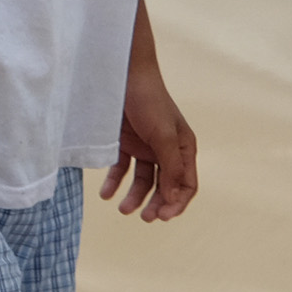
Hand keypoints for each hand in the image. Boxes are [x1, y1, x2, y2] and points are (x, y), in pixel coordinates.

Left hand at [103, 0, 196, 219]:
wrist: (121, 73)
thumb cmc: (149, 101)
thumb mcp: (163, 135)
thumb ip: (170, 167)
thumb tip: (174, 199)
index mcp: (183, 148)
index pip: (187, 184)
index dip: (177, 202)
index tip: (163, 217)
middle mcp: (167, 150)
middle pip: (165, 186)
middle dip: (156, 203)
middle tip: (144, 218)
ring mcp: (145, 147)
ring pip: (143, 181)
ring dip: (135, 197)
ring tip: (122, 208)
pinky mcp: (125, 143)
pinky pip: (121, 169)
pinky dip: (114, 182)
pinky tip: (105, 193)